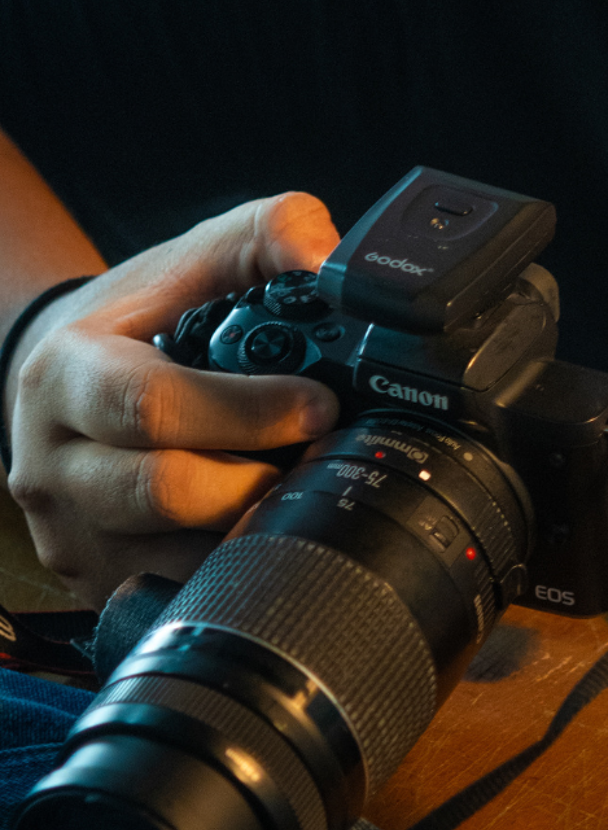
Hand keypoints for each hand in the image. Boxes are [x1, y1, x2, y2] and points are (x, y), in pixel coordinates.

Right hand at [5, 193, 340, 607]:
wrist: (70, 381)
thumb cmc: (141, 318)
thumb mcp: (196, 257)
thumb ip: (268, 234)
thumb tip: (332, 260)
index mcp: (67, 378)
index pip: (154, 406)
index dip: (249, 411)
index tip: (321, 405)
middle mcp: (54, 466)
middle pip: (167, 493)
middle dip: (262, 477)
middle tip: (325, 456)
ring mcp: (73, 534)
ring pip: (177, 557)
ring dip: (256, 528)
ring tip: (302, 489)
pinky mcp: (99, 584)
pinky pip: (178, 596)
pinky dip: (235, 569)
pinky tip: (268, 532)